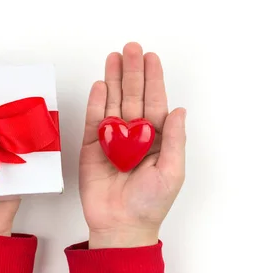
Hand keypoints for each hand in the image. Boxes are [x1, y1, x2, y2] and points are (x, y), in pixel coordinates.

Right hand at [79, 43, 186, 248]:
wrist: (120, 225)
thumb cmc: (150, 203)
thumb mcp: (172, 171)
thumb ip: (174, 139)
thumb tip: (179, 109)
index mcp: (156, 139)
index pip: (155, 102)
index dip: (153, 79)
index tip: (151, 58)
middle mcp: (134, 134)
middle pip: (133, 96)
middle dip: (132, 72)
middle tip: (131, 47)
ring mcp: (112, 139)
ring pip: (113, 102)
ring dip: (113, 79)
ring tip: (114, 57)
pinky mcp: (92, 147)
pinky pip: (94, 120)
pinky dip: (96, 102)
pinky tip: (99, 84)